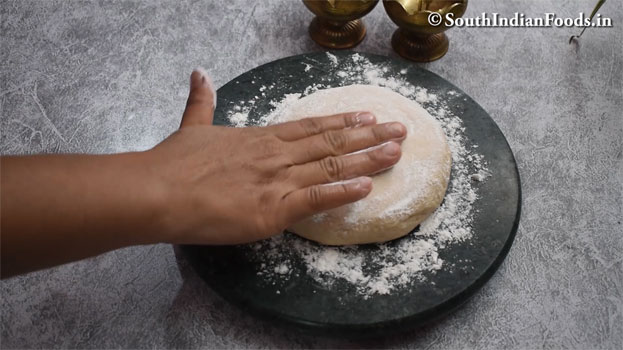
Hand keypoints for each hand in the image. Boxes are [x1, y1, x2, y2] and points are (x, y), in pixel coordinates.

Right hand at [150, 69, 406, 244]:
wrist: (158, 191)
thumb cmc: (173, 163)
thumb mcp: (192, 126)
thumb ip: (201, 101)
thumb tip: (199, 73)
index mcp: (261, 139)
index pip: (311, 126)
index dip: (343, 120)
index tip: (368, 114)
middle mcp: (276, 156)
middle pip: (331, 141)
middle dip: (368, 136)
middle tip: (401, 130)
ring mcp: (277, 181)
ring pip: (330, 165)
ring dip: (366, 159)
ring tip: (396, 152)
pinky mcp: (271, 210)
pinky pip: (314, 199)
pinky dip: (342, 191)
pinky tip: (366, 186)